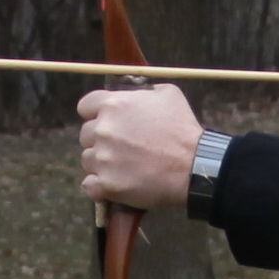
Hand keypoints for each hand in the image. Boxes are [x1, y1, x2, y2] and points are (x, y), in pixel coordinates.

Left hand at [78, 81, 201, 211]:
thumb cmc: (183, 130)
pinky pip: (90, 186)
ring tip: (125, 167)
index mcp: (113, 105)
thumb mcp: (169, 95)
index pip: (85, 107)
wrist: (193, 166)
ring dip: (102, 163)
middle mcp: (103, 129)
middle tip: (123, 148)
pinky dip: (99, 187)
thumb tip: (139, 94)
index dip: (96, 115)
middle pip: (85, 135)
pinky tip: (113, 184)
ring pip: (88, 160)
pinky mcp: (107, 183)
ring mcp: (103, 158)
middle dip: (101, 140)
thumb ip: (145, 91)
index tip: (108, 123)